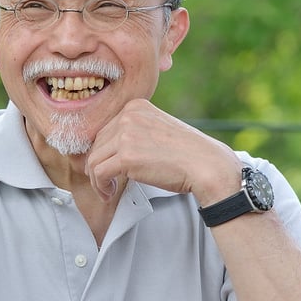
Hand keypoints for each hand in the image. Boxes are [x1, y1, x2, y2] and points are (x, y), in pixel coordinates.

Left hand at [85, 99, 239, 203]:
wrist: (207, 165)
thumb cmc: (187, 154)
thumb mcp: (157, 129)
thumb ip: (134, 132)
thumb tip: (108, 150)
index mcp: (135, 106)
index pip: (105, 130)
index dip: (104, 152)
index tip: (109, 167)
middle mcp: (128, 116)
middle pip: (97, 145)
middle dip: (98, 166)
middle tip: (106, 182)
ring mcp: (126, 135)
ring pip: (93, 160)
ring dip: (97, 179)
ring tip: (107, 190)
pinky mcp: (126, 156)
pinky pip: (98, 173)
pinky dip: (100, 187)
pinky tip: (109, 193)